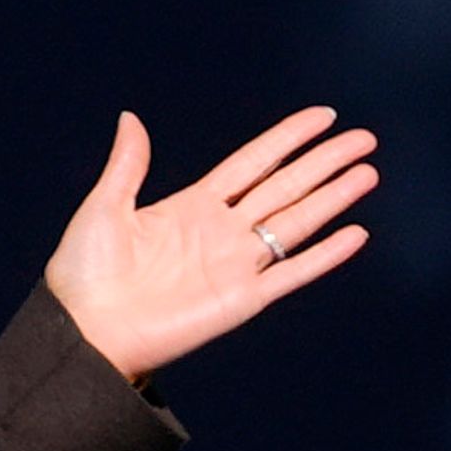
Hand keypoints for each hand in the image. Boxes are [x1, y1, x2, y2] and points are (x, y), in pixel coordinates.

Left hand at [41, 108, 377, 383]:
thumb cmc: (83, 276)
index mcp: (191, 207)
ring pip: (295, 223)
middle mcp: (220, 233)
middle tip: (364, 139)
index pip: (252, 164)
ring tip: (368, 173)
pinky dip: (324, 255)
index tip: (323, 117)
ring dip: (333, 198)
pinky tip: (355, 234)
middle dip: (325, 163)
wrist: (85, 333)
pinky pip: (291, 274)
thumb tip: (130, 118)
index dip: (287, 140)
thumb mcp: (103, 209)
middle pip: (285, 187)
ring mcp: (234, 265)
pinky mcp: (241, 300)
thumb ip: (128, 165)